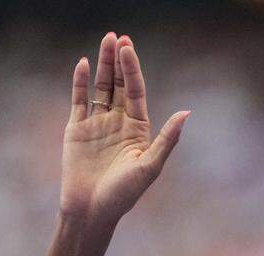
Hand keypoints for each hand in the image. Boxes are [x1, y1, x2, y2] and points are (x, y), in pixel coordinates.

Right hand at [60, 32, 189, 221]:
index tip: (130, 49)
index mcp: (137, 130)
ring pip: (101, 87)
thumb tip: (186, 112)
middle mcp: (118, 123)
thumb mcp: (150, 166)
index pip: (136, 92)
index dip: (133, 70)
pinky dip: (81, 82)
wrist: (91, 211)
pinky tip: (85, 64)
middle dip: (119, 61)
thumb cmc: (123, 194)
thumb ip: (167, 139)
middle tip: (119, 37)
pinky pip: (79, 100)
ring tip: (106, 40)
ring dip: (103, 64)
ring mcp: (97, 124)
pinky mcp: (76, 129)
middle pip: (120, 84)